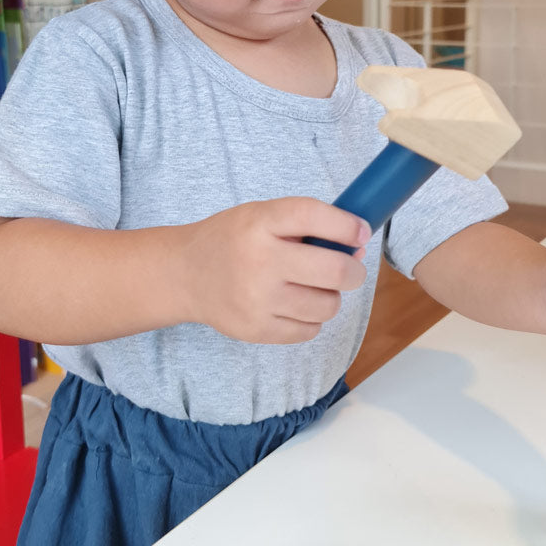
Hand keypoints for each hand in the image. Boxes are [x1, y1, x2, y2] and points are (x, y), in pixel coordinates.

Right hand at [178, 198, 368, 343]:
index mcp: (260, 223)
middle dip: (354, 271)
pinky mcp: (257, 329)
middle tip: (350, 269)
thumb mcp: (261, 216)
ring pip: (328, 305)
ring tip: (312, 287)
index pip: (315, 217)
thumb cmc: (232, 240)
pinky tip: (294, 304)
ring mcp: (257, 299)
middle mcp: (259, 260)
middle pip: (334, 270)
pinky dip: (311, 318)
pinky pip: (310, 330)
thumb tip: (357, 247)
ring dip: (330, 296)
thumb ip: (305, 224)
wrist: (184, 275)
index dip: (348, 226)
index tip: (361, 233)